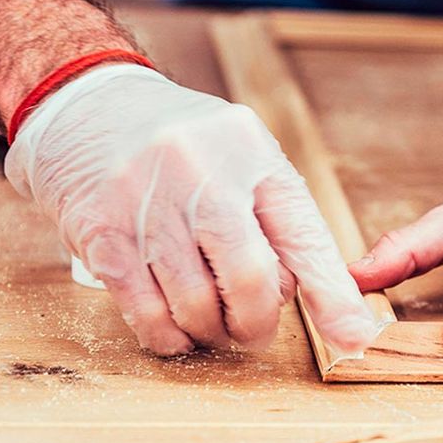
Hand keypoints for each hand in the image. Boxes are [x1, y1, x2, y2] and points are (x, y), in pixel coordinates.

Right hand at [6, 64, 377, 354]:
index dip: (332, 296)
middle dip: (257, 323)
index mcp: (251, 151)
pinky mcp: (103, 233)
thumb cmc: (180, 146)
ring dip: (210, 332)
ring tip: (209, 325)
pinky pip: (146, 312)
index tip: (356, 338)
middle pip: (250, 280)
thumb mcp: (240, 157)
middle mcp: (202, 171)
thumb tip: (327, 301)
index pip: (303, 235)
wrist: (86, 104)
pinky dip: (168, 335)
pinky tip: (174, 328)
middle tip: (252, 331)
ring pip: (197, 304)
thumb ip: (277, 219)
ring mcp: (148, 202)